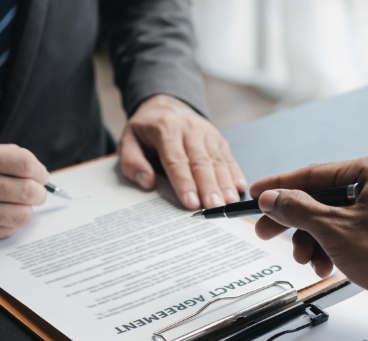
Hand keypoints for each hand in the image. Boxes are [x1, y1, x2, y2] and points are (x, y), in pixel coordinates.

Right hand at [0, 144, 48, 244]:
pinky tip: (2, 216)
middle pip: (28, 190)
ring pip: (21, 214)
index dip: (38, 169)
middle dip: (38, 191)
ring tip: (17, 204)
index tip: (40, 174)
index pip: (22, 162)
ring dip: (25, 209)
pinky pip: (5, 231)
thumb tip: (28, 168)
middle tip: (35, 191)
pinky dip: (9, 224)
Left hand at [119, 94, 245, 209]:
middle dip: (209, 187)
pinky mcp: (218, 138)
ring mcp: (207, 133)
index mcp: (165, 129)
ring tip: (228, 203)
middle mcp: (189, 129)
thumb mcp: (128, 141)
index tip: (191, 202)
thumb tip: (147, 181)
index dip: (185, 183)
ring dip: (225, 183)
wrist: (164, 105)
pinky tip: (239, 187)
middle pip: (201, 162)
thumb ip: (133, 163)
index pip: (176, 160)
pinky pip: (228, 157)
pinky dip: (235, 172)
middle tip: (214, 207)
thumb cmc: (146, 130)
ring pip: (217, 160)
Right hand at [251, 155, 367, 322]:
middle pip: (322, 199)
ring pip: (336, 221)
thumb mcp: (335, 231)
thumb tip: (272, 198)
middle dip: (296, 223)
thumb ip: (298, 211)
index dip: (278, 188)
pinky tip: (328, 268)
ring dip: (315, 243)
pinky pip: (353, 234)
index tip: (254, 197)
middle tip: (268, 236)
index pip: (312, 175)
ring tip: (307, 263)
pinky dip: (335, 250)